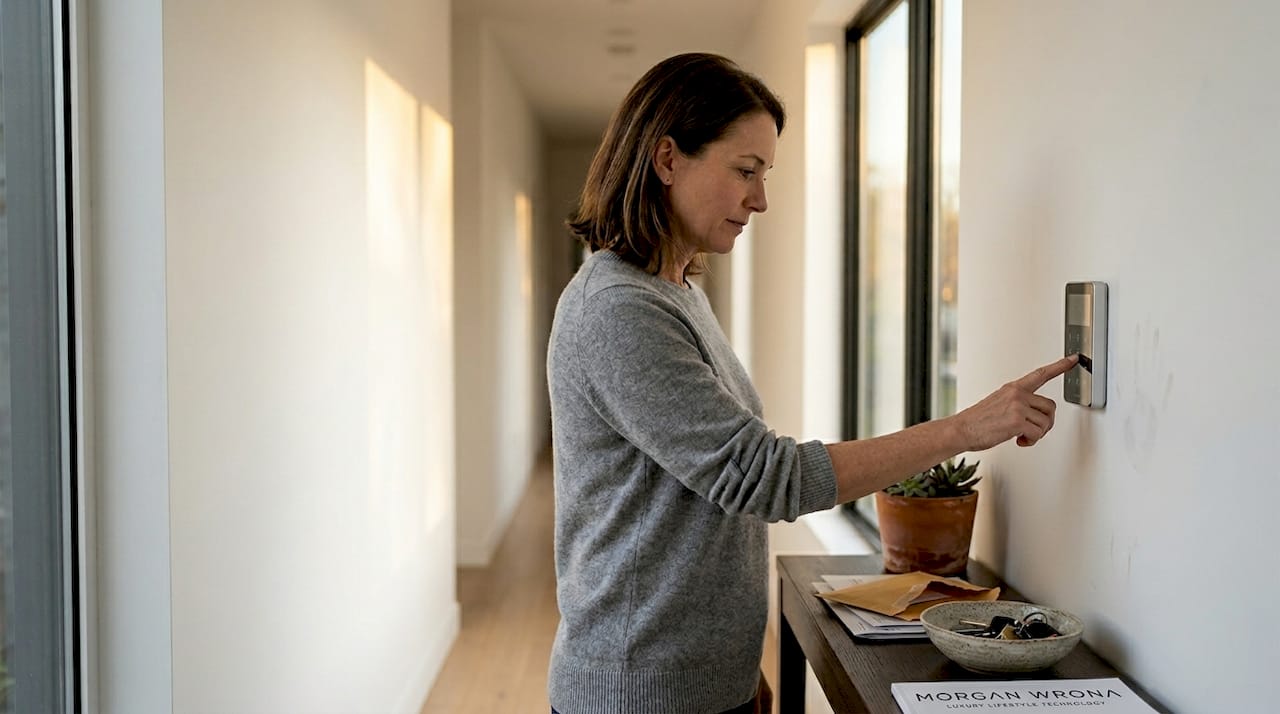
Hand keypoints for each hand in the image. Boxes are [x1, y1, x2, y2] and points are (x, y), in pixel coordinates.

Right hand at [953, 355, 1077, 450]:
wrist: (961, 429)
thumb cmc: (977, 421)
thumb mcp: (998, 403)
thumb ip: (1018, 403)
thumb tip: (1033, 417)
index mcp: (1013, 388)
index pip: (1040, 374)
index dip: (1059, 366)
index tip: (1074, 359)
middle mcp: (1017, 394)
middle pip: (1050, 407)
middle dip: (1045, 422)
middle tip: (1033, 431)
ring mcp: (1017, 406)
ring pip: (1045, 422)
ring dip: (1037, 434)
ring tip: (1021, 436)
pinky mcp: (1017, 421)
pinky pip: (1037, 433)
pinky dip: (1030, 441)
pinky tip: (1019, 440)